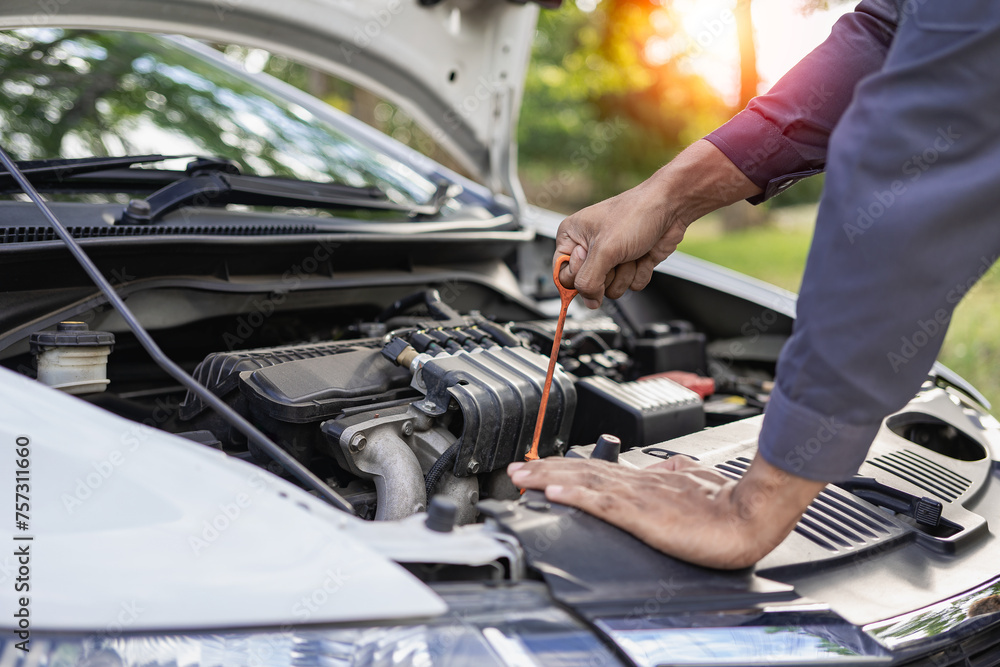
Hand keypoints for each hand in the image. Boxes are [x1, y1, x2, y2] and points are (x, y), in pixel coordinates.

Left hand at [506, 452, 823, 568]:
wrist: (749, 516)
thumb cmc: (726, 505)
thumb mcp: (693, 482)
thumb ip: (673, 476)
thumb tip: (663, 469)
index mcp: (646, 480)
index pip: (594, 470)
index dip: (562, 468)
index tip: (537, 468)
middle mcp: (635, 483)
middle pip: (580, 472)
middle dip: (543, 470)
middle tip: (514, 470)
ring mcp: (637, 496)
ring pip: (582, 482)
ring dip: (547, 479)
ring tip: (521, 478)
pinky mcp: (642, 514)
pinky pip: (601, 503)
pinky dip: (573, 496)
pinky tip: (551, 493)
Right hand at [554, 140, 761, 307]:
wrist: (671, 206)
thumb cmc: (636, 213)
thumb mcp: (605, 250)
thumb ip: (589, 280)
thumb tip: (588, 302)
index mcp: (572, 237)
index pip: (563, 275)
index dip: (579, 278)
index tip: (594, 268)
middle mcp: (589, 247)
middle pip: (589, 285)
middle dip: (608, 274)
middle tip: (616, 255)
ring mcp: (611, 257)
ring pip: (611, 288)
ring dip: (625, 273)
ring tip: (631, 252)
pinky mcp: (630, 264)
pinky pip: (630, 285)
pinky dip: (640, 272)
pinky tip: (643, 254)